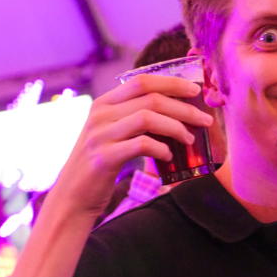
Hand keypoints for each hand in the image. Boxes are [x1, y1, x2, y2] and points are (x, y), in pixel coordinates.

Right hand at [50, 75, 212, 217]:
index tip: (195, 91)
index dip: (172, 83)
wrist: (72, 196)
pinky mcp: (104, 157)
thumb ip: (133, 118)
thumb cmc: (99, 165)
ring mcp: (100, 134)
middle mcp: (100, 114)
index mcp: (104, 103)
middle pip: (151, 98)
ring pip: (148, 118)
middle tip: (205, 121)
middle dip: (184, 108)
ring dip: (176, 128)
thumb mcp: (111, 133)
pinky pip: (141, 145)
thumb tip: (175, 111)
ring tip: (189, 139)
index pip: (142, 81)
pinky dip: (161, 149)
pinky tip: (168, 157)